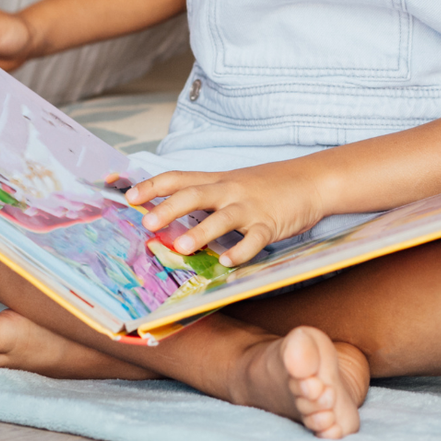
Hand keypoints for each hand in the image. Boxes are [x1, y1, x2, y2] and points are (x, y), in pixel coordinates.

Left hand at [127, 159, 329, 265]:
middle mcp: (230, 191)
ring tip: (184, 247)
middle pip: (194, 195)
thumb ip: (205, 195)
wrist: (311, 179)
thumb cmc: (268, 184)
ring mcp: (250, 207)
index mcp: (218, 181)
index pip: (179, 178)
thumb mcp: (233, 183)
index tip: (129, 197)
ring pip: (222, 218)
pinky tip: (229, 261)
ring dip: (202, 232)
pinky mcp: (270, 224)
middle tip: (148, 223)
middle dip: (169, 209)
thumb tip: (170, 211)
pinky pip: (254, 238)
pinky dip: (242, 250)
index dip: (153, 186)